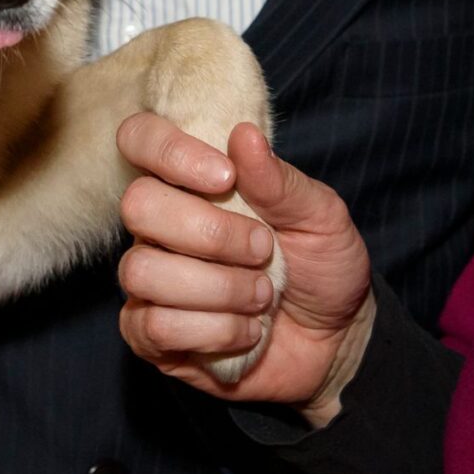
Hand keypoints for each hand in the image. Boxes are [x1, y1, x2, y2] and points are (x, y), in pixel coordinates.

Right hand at [115, 116, 375, 424]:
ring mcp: (150, 282)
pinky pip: (154, 328)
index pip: (140, 139)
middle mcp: (160, 226)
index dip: (169, 150)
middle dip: (211, 233)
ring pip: (142, 271)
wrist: (335, 339)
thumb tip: (244, 134)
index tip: (225, 176)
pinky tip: (246, 331)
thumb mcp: (321, 216)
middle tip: (264, 250)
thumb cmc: (323, 266)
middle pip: (137, 205)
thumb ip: (280, 181)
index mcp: (193, 181)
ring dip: (218, 288)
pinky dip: (214, 331)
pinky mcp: (150, 336)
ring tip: (262, 297)